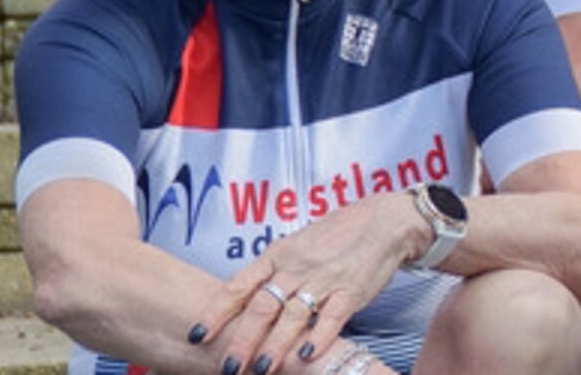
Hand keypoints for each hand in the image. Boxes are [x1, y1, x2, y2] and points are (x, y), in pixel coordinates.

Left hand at [191, 191, 419, 373]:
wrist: (384, 221)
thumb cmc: (337, 236)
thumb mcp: (296, 247)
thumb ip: (272, 274)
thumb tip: (240, 304)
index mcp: (278, 255)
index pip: (240, 285)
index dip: (217, 311)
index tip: (197, 335)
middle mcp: (297, 268)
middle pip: (263, 305)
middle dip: (242, 339)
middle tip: (227, 367)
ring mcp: (324, 280)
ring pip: (293, 315)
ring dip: (275, 344)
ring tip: (261, 369)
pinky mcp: (352, 291)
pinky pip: (332, 317)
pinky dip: (318, 337)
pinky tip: (305, 356)